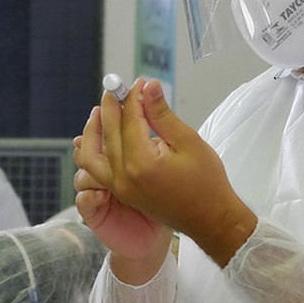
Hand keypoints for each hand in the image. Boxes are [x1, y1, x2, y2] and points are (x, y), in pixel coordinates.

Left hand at [81, 78, 256, 266]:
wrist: (210, 220)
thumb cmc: (207, 181)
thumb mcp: (188, 142)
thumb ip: (162, 114)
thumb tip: (148, 86)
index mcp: (141, 163)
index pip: (130, 120)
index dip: (132, 97)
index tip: (138, 82)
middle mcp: (124, 177)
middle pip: (108, 134)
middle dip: (111, 108)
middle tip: (115, 89)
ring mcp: (120, 188)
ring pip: (92, 156)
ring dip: (94, 131)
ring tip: (100, 111)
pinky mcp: (121, 193)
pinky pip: (98, 170)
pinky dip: (94, 151)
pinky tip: (100, 136)